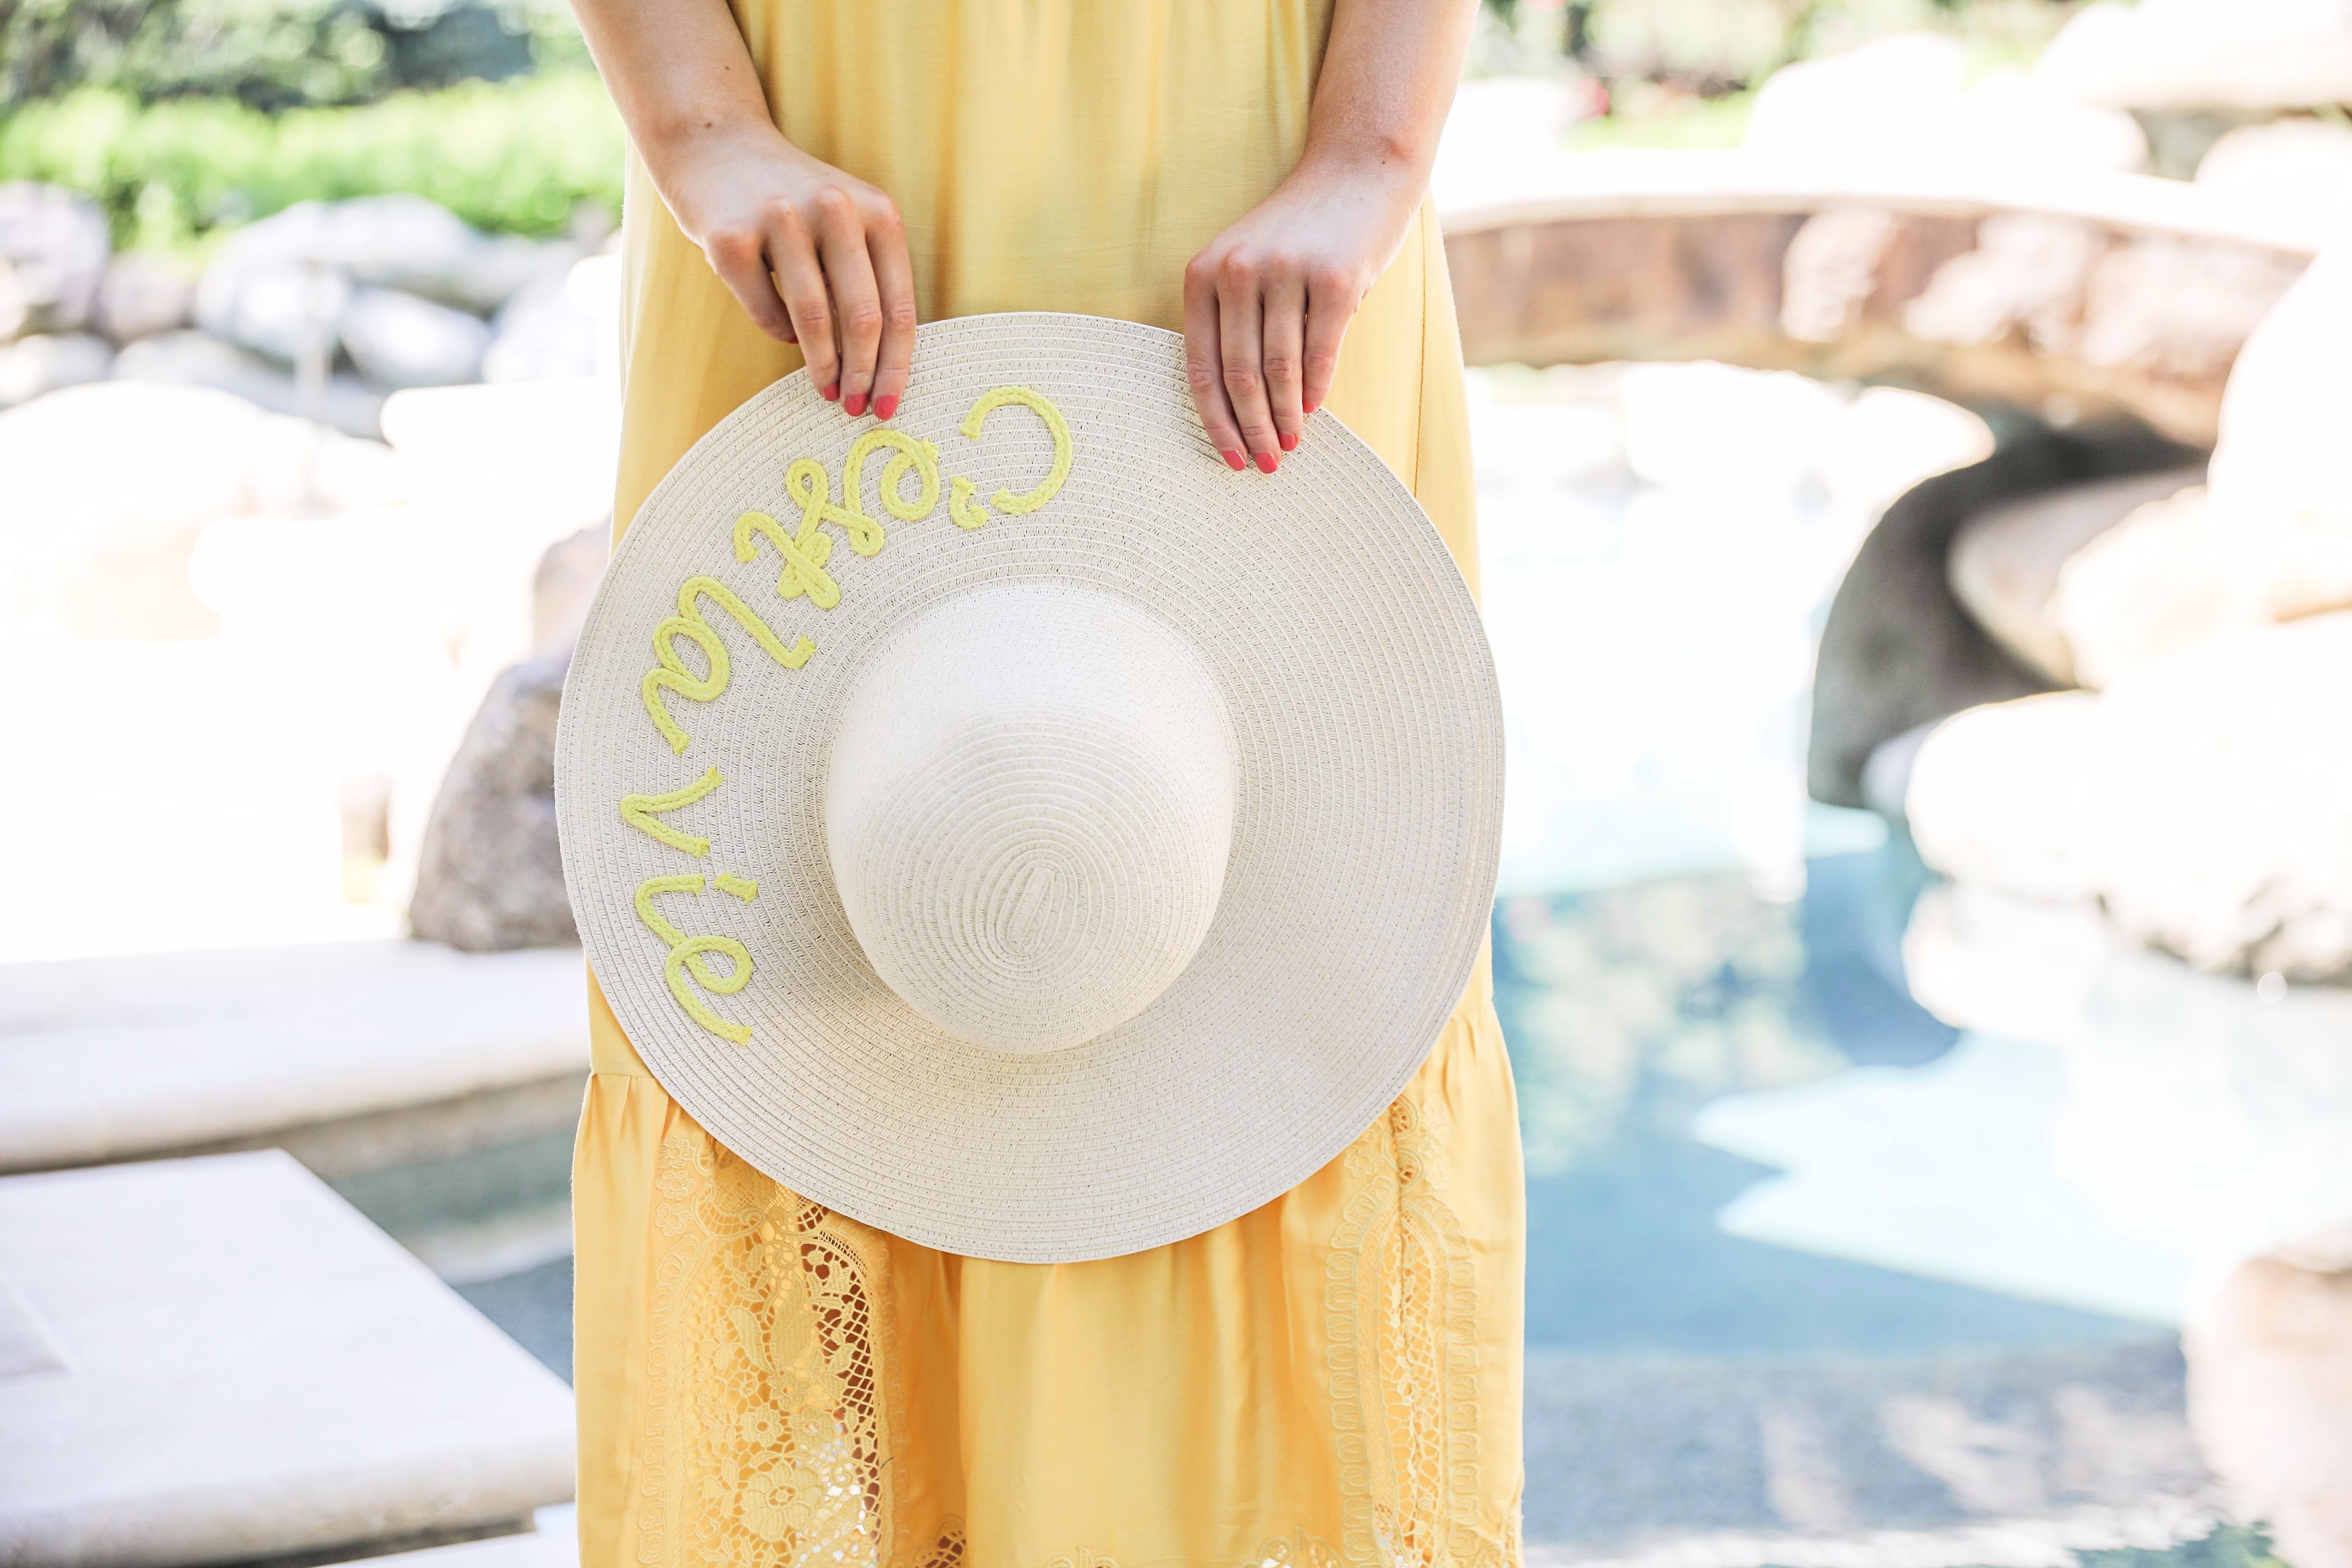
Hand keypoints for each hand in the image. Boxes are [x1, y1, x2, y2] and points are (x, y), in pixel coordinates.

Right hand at [657, 122, 915, 417]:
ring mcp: (780, 219)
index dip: (897, 364)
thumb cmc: (793, 202)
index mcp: (876, 210)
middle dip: (862, 375)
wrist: (715, 146)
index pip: (898, 304)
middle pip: (862, 317)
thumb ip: (869, 277)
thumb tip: (882, 367)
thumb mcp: (848, 223)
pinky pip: (766, 312)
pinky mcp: (731, 237)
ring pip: (814, 319)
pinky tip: (782, 332)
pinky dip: (779, 333)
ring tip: (824, 388)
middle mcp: (834, 208)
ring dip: (822, 366)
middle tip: (855, 407)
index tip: (890, 406)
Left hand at [1182, 157, 1424, 473]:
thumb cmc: (1300, 232)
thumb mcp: (1247, 264)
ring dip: (1286, 419)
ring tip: (1291, 447)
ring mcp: (1287, 273)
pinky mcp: (1335, 279)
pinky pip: (1320, 354)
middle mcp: (1238, 271)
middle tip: (1265, 465)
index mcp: (1204, 273)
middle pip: (1239, 376)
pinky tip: (1316, 411)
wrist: (1357, 171)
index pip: (1201, 366)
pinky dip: (1317, 391)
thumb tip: (1238, 408)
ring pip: (1279, 372)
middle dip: (1252, 430)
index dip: (1215, 421)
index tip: (1229, 458)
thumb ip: (1234, 321)